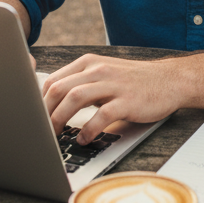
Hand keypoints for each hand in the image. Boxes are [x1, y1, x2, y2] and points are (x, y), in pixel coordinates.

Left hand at [41, 54, 187, 142]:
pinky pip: (101, 115)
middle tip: (39, 131)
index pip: (53, 80)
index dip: (39, 102)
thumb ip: (81, 84)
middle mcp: (98, 70)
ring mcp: (113, 84)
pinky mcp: (127, 101)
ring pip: (75, 98)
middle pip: (59, 89)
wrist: (169, 80)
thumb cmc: (133, 81)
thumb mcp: (103, 75)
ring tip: (55, 136)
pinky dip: (88, 129)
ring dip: (60, 119)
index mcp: (88, 63)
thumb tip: (52, 104)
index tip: (34, 119)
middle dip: (44, 112)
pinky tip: (84, 139)